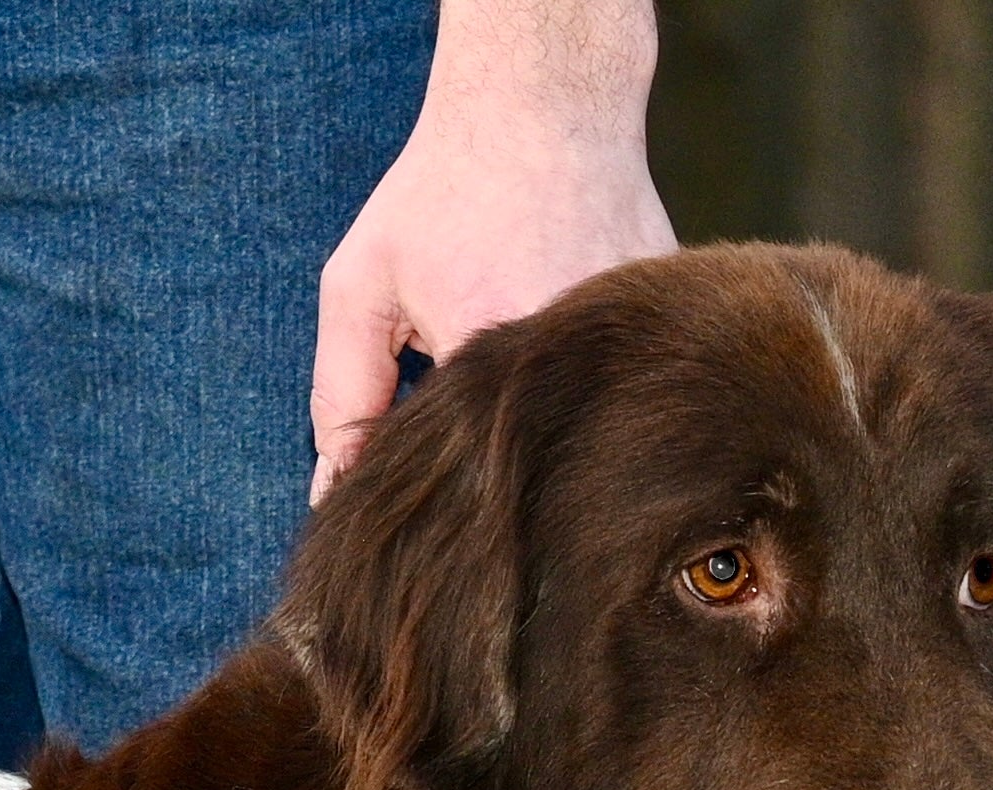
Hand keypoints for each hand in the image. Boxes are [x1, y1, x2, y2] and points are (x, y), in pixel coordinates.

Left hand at [310, 0, 674, 497]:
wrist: (548, 100)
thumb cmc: (446, 185)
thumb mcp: (362, 283)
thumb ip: (343, 390)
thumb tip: (334, 487)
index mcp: (488, 352)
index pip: (447, 467)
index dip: (424, 458)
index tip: (414, 414)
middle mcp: (566, 358)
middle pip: (511, 450)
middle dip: (477, 427)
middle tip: (463, 338)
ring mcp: (622, 341)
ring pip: (563, 416)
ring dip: (531, 396)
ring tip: (512, 310)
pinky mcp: (659, 324)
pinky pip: (609, 376)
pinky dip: (578, 361)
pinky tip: (559, 300)